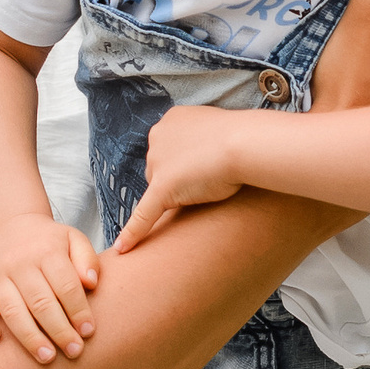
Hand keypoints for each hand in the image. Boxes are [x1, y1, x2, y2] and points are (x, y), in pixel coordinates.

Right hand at [0, 212, 99, 363]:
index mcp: (46, 251)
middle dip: (59, 330)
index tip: (88, 332)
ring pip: (13, 311)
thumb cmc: (49, 243)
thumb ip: (87, 259)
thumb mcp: (74, 240)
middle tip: (74, 351)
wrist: (12, 228)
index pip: (65, 285)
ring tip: (47, 357)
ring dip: (30, 337)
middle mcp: (19, 263)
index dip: (78, 310)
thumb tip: (90, 283)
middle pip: (41, 302)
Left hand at [112, 105, 246, 251]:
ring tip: (209, 186)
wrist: (247, 144)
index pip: (168, 148)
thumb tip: (201, 156)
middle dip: (180, 179)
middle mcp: (157, 136)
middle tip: (211, 177)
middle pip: (158, 169)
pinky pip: (143, 214)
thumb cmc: (242, 138)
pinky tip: (122, 249)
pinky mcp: (162, 188)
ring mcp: (157, 162)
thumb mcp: (217, 131)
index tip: (205, 164)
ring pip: (158, 188)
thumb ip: (201, 140)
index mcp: (170, 119)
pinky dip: (133, 233)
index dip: (186, 162)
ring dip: (177, 194)